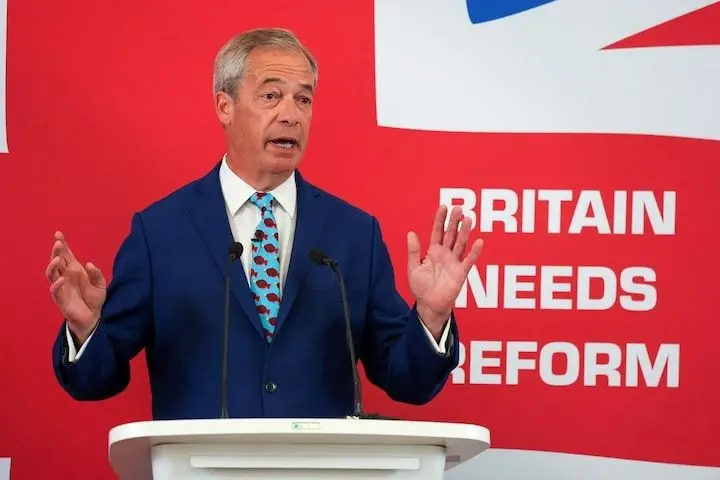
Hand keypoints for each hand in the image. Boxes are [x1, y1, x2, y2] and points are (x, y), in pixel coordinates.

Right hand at [46, 231, 106, 341]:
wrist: (92, 316)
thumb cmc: (94, 298)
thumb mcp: (101, 284)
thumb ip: (97, 274)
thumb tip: (89, 264)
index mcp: (74, 270)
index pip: (66, 254)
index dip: (62, 244)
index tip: (58, 234)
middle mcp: (66, 276)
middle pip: (56, 260)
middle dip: (56, 251)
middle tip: (58, 243)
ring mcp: (61, 286)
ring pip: (51, 273)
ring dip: (53, 265)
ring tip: (58, 259)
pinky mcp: (60, 298)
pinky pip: (55, 290)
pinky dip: (56, 284)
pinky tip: (61, 280)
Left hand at [407, 206, 482, 335]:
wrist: (429, 305)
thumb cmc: (421, 287)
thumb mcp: (413, 268)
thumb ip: (413, 251)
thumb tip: (411, 233)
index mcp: (433, 251)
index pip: (438, 231)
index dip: (440, 219)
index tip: (444, 207)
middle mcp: (445, 254)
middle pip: (451, 234)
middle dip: (454, 221)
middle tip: (459, 208)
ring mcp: (454, 262)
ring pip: (461, 244)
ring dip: (465, 232)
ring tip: (469, 218)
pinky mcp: (461, 273)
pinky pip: (469, 261)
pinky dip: (475, 252)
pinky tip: (479, 241)